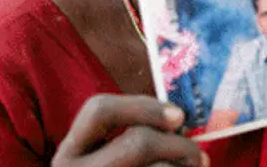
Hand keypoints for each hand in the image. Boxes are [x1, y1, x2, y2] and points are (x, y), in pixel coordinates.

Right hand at [52, 95, 207, 166]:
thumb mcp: (110, 153)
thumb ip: (135, 132)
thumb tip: (179, 119)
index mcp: (70, 151)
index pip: (99, 110)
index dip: (144, 105)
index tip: (179, 116)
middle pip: (138, 143)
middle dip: (178, 144)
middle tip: (196, 153)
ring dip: (184, 164)